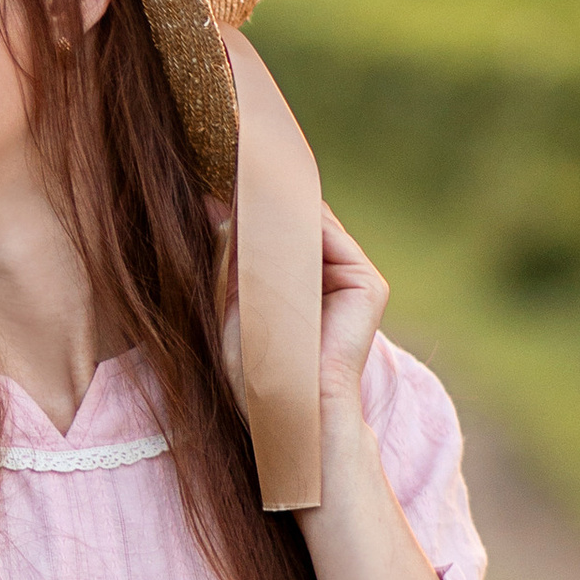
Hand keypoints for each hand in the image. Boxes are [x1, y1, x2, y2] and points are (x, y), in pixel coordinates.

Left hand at [215, 200, 389, 442]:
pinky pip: (327, 239)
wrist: (289, 408)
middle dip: (261, 199)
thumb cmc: (257, 372)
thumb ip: (230, 258)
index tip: (214, 181)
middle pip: (295, 223)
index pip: (277, 232)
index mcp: (302, 284)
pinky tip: (262, 208)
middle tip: (224, 171)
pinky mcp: (368, 284)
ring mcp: (353, 278)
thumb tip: (212, 206)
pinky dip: (295, 221)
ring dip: (274, 204)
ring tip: (238, 183)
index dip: (250, 208)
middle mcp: (331, 277)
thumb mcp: (234, 304)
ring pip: (310, 225)